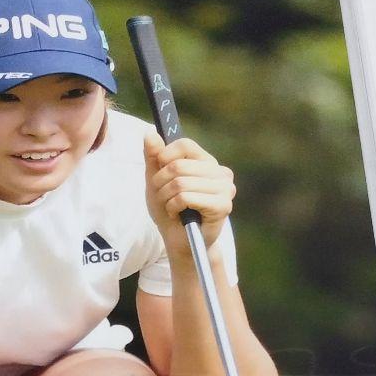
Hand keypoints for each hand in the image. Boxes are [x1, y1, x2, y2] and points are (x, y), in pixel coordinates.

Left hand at [143, 131, 234, 257]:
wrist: (179, 242)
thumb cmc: (170, 211)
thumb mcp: (156, 181)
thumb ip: (153, 157)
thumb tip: (150, 133)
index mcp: (207, 162)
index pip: (184, 145)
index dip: (164, 157)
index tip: (159, 173)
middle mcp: (220, 172)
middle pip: (178, 165)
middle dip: (161, 183)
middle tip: (163, 197)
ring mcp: (225, 189)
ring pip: (180, 182)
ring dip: (166, 198)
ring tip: (170, 207)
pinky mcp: (223, 206)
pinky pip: (186, 198)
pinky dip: (174, 208)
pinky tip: (178, 215)